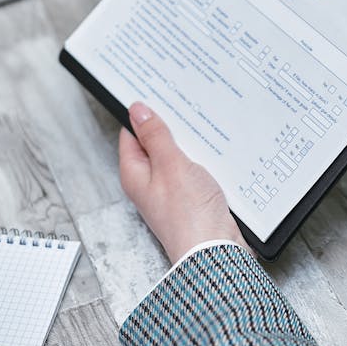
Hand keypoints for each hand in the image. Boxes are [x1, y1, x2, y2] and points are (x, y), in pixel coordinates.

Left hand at [119, 102, 246, 262]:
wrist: (215, 251)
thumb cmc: (189, 215)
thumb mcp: (170, 165)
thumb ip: (155, 136)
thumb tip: (138, 111)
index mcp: (135, 174)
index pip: (131, 134)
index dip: (142, 114)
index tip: (156, 95)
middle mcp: (150, 184)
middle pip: (155, 144)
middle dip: (169, 126)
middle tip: (183, 105)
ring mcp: (171, 192)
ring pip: (177, 156)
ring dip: (189, 143)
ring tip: (202, 127)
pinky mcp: (191, 198)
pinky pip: (194, 170)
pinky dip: (202, 158)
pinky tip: (214, 151)